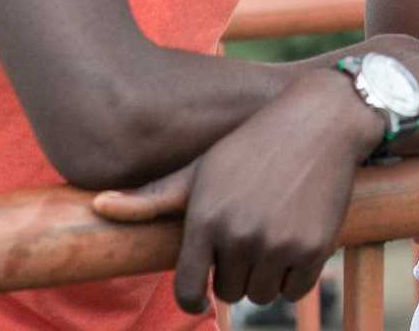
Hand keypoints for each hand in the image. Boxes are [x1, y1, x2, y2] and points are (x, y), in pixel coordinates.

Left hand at [91, 69, 381, 313]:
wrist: (321, 121)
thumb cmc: (254, 144)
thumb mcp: (203, 167)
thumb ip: (154, 198)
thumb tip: (97, 206)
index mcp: (205, 219)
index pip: (187, 289)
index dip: (192, 298)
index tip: (200, 297)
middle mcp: (239, 235)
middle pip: (228, 292)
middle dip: (236, 273)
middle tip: (250, 240)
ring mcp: (277, 243)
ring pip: (262, 294)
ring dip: (266, 277)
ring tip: (273, 238)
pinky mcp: (313, 249)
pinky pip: (295, 291)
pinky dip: (295, 277)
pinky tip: (296, 241)